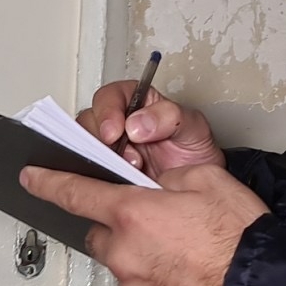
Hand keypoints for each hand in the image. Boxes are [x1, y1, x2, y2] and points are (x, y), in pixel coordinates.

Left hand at [20, 163, 268, 285]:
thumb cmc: (241, 241)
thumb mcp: (209, 180)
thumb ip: (171, 178)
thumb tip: (161, 186)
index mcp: (132, 213)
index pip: (74, 193)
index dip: (48, 181)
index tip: (31, 177)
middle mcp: (123, 253)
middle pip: (103, 233)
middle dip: (121, 225)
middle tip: (158, 222)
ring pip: (124, 264)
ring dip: (143, 255)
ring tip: (185, 254)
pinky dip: (156, 282)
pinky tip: (187, 276)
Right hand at [76, 80, 223, 178]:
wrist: (200, 189)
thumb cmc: (196, 153)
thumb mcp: (194, 128)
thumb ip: (169, 117)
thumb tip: (137, 122)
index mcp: (138, 103)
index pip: (112, 96)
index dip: (108, 111)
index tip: (115, 131)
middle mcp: (120, 123)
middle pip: (90, 120)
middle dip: (101, 139)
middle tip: (124, 157)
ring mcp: (112, 149)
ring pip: (85, 146)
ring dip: (100, 160)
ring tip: (128, 171)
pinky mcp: (107, 173)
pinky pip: (89, 171)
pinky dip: (96, 177)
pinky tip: (115, 181)